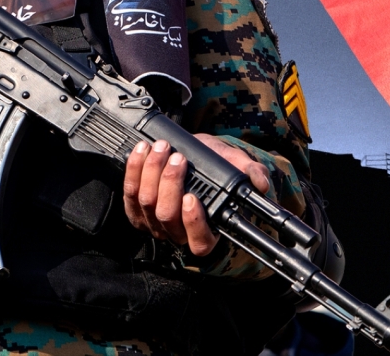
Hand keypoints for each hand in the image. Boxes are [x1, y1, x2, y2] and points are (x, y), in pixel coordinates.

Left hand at [122, 134, 271, 256]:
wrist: (190, 154)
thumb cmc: (214, 165)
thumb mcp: (235, 164)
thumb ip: (250, 172)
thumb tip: (260, 182)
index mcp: (208, 231)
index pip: (199, 241)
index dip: (192, 222)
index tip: (191, 197)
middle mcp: (178, 233)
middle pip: (167, 216)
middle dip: (169, 183)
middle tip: (178, 158)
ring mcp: (154, 223)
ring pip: (146, 203)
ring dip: (151, 172)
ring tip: (162, 148)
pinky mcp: (135, 210)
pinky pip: (129, 193)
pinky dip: (134, 170)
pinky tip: (142, 152)